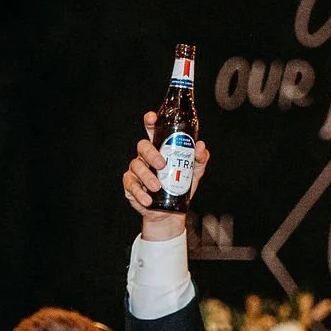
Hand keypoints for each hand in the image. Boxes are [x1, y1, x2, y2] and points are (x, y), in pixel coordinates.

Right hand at [122, 111, 208, 240]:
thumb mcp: (194, 172)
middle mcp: (146, 156)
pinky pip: (131, 185)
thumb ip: (199, 158)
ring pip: (136, 166)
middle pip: (143, 146)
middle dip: (151, 153)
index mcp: (159, 148)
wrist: (171, 213)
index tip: (152, 118)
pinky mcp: (130, 186)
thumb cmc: (180, 186)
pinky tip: (148, 199)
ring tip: (157, 187)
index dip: (150, 121)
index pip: (152, 130)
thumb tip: (200, 145)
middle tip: (162, 164)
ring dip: (147, 176)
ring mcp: (136, 170)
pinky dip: (139, 193)